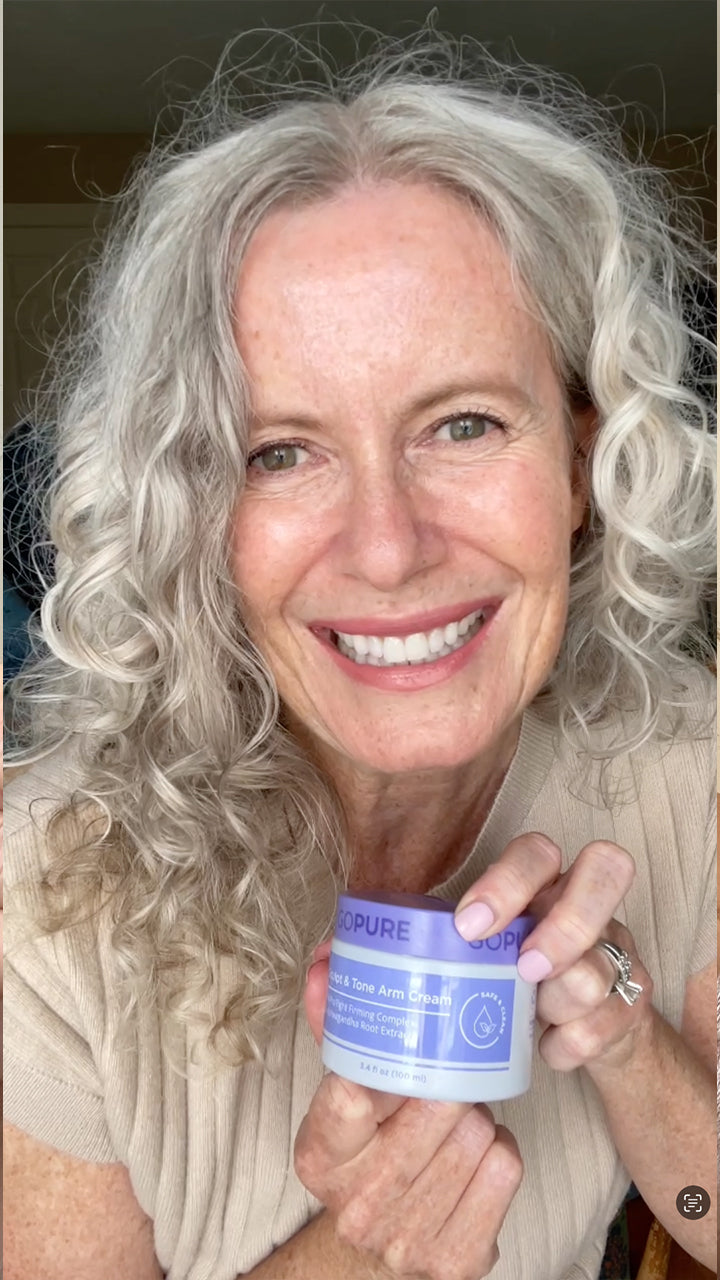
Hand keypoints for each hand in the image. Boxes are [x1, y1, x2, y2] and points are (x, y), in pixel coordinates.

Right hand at [297, 945, 522, 1279]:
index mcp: (319, 1157)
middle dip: (450, 1082)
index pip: (354, 1093)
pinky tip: (477, 1153)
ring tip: (458, 1118)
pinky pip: (504, 1168)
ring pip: (475, 1135)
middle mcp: (358, 1205)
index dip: (390, 1059)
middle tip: (448, 1074)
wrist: (375, 1253)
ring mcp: (406, 1240)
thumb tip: (328, 958)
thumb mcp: (341, 1097)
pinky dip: (500, 1151)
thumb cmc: (367, 1153)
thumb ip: (337, 1026)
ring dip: (476, 1116)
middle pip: (433, 1109)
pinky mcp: (456, 1261)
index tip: (413, 1035)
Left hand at [453, 834, 653, 1072]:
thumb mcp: (492, 954)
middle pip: (605, 870)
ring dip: (556, 1002)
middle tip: (526, 968)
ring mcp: (619, 948)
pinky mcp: (635, 999)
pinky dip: (565, 1045)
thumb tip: (377, 960)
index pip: (538, 851)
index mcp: (547, 883)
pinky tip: (549, 1046)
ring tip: (534, 1014)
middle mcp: (590, 903)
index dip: (507, 882)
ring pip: (595, 969)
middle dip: (564, 926)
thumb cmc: (521, 980)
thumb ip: (458, 948)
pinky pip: (601, 1027)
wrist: (591, 1034)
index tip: (468, 927)